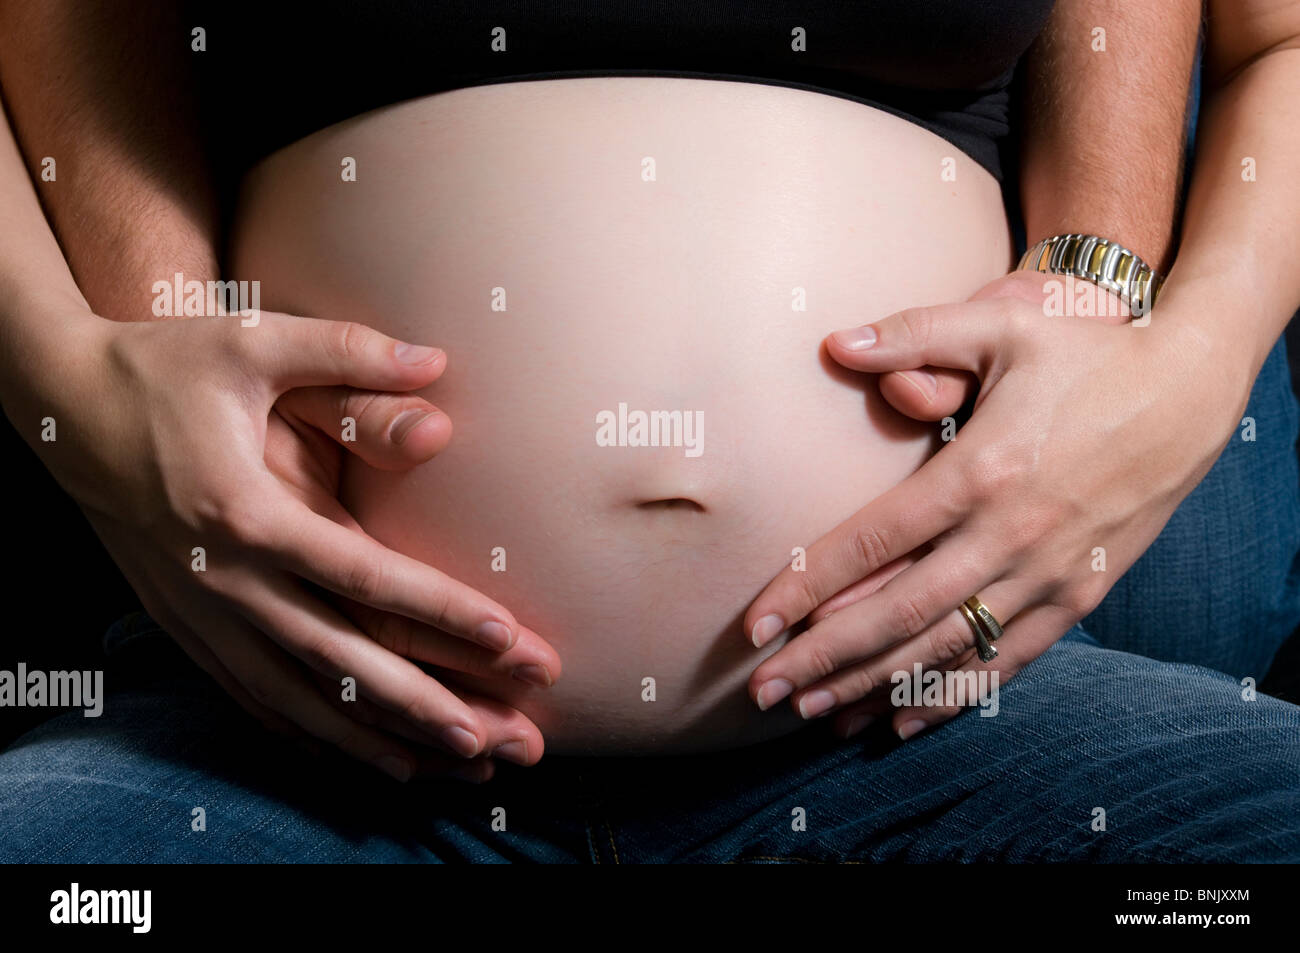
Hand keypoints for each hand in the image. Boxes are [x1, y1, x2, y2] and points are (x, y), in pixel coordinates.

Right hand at [15, 309, 559, 782]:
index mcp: (246, 513)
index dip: (441, 609)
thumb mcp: (253, 343)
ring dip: (380, 742)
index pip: (363, 576)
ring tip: (453, 768)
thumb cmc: (166, 368)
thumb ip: (348, 353)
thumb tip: (437, 362)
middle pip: (340, 662)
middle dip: (427, 704)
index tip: (508, 637)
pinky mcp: (184, 629)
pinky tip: (365, 758)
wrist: (64, 404)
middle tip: (502, 740)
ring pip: (300, 701)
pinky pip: (255, 702)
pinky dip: (315, 739)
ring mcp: (199, 615)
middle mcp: (224, 580)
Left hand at [743, 272, 1248, 737]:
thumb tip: (835, 342)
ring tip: (812, 715)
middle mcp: (1010, 535)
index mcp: (980, 471)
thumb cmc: (1087, 352)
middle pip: (899, 614)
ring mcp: (1049, 573)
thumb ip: (914, 334)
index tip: (756, 623)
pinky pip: (1007, 662)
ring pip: (947, 649)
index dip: (806, 586)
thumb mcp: (1003, 325)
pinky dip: (951, 697)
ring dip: (874, 687)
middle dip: (825, 658)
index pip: (872, 544)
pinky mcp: (1079, 596)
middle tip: (765, 690)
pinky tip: (899, 725)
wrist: (1188, 391)